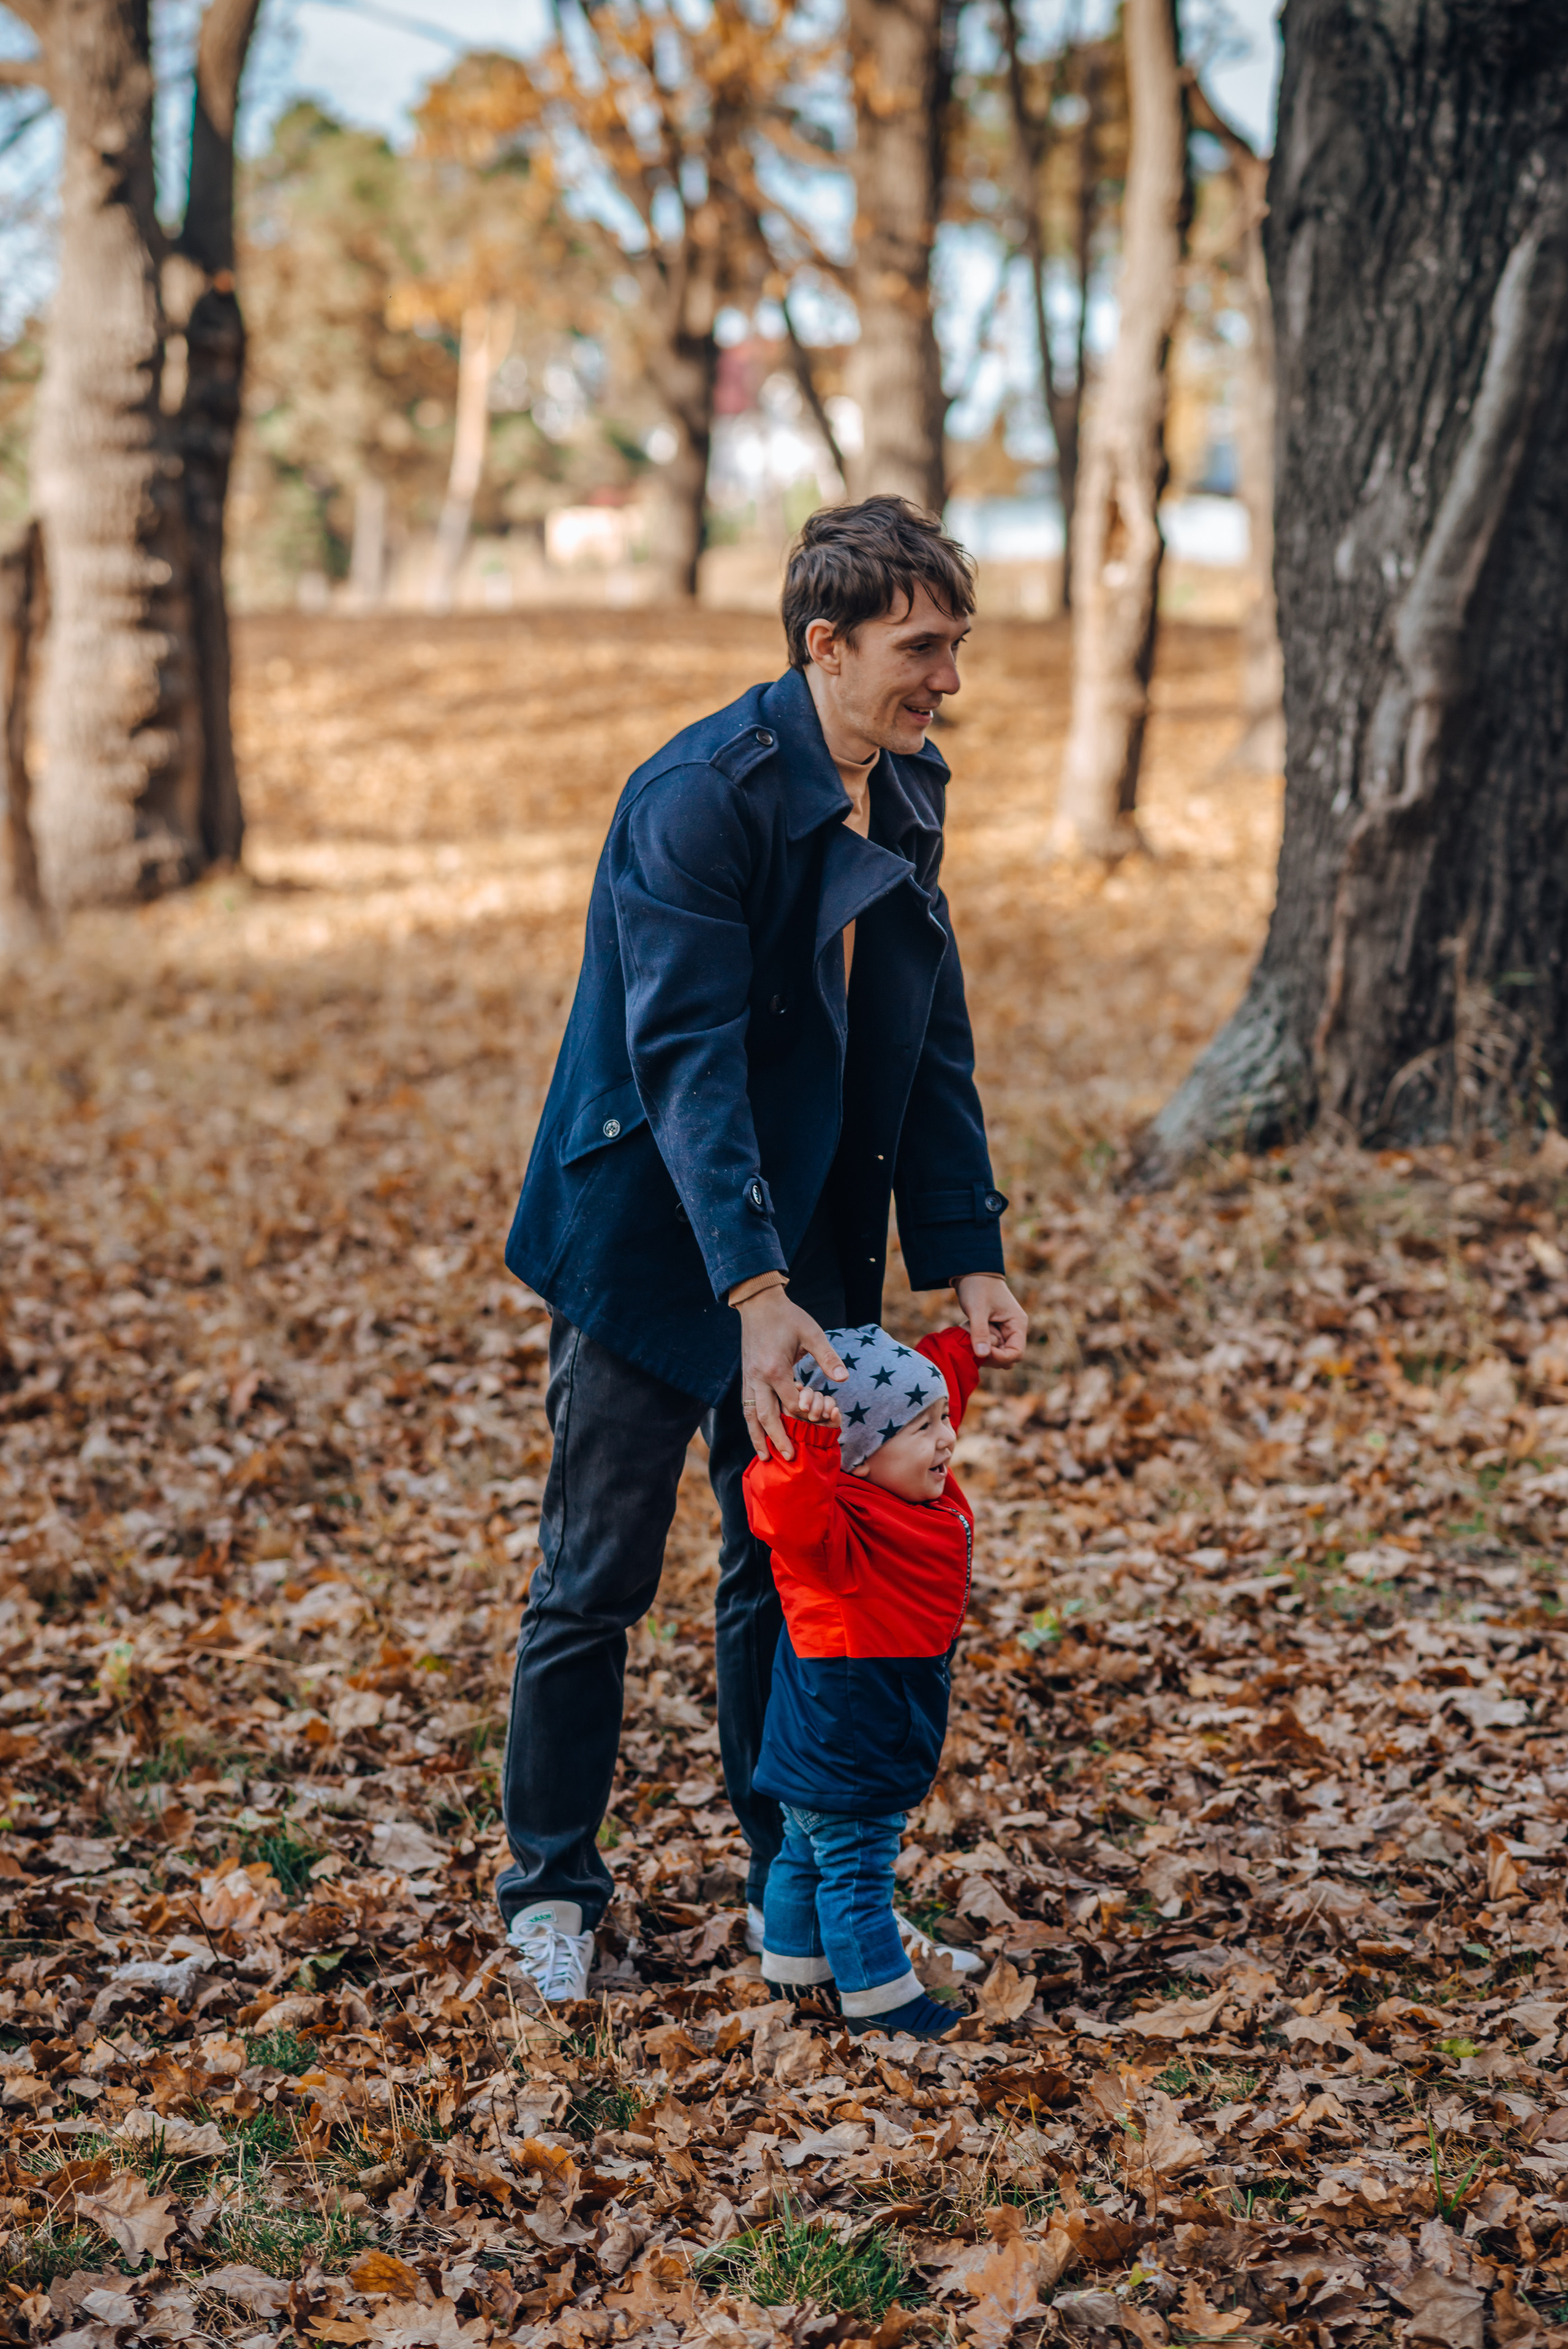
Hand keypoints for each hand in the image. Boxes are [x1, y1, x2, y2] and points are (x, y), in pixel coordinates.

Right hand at [737, 1290, 846, 1460]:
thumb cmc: (788, 1317)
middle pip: (766, 1416)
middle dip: (777, 1439)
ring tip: (764, 1458)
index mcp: (775, 1368)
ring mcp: (749, 1379)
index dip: (806, 1415)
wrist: (759, 1304)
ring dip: (757, 1437)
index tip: (819, 1423)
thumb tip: (844, 1379)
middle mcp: (758, 1378)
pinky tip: (757, 1435)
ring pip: (750, 1416)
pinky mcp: (746, 1378)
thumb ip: (827, 1357)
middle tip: (789, 1458)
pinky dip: (751, 1424)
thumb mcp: (812, 1333)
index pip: (791, 1403)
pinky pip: (746, 1407)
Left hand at [953, 1272, 1027, 1365]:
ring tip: (969, 1330)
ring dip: (981, 1347)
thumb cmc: (977, 1287)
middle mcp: (1014, 1330)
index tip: (981, 1352)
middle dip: (989, 1354)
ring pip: (996, 1353)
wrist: (972, 1272)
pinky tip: (968, 1330)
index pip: (1016, 1353)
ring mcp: (1004, 1331)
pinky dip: (977, 1342)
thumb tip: (982, 1356)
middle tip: (972, 1340)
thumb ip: (980, 1332)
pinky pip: (988, 1345)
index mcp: (1017, 1324)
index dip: (1000, 1358)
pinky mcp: (994, 1330)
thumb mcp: (977, 1309)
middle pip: (1007, 1357)